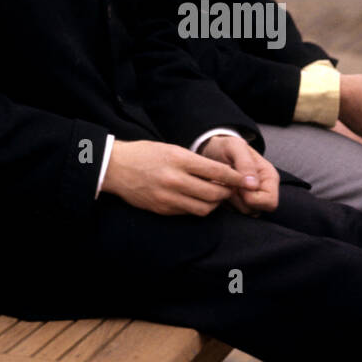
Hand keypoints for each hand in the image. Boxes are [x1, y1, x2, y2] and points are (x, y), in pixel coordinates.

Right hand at [101, 139, 253, 215]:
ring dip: (214, 203)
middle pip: (214, 193)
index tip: (246, 180)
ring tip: (214, 196)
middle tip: (230, 189)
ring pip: (204, 208)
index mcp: (178, 159)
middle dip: (227, 192)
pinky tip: (197, 200)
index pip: (216, 171)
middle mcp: (175, 179)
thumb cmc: (144, 154)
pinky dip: (198, 207)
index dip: (235, 177)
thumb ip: (193, 161)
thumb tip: (218, 174)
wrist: (115, 167)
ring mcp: (169, 197)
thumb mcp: (170, 148)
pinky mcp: (163, 209)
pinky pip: (189, 212)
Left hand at [199, 133, 278, 214]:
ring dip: (231, 200)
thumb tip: (253, 186)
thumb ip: (245, 164)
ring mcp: (252, 197)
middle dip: (239, 200)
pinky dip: (225, 202)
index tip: (238, 185)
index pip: (270, 202)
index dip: (252, 198)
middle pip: (256, 210)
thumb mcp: (235, 146)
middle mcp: (263, 189)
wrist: (213, 148)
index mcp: (269, 177)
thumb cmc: (225, 146)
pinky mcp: (240, 201)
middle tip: (228, 184)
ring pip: (245, 212)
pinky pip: (234, 211)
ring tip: (224, 183)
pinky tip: (221, 188)